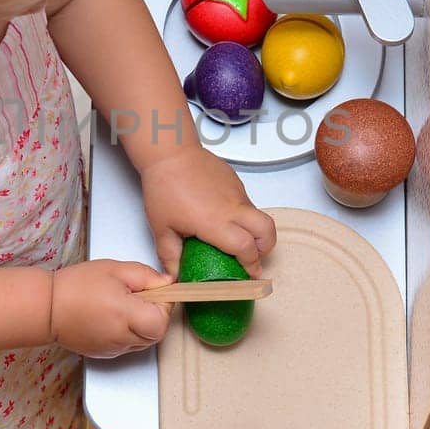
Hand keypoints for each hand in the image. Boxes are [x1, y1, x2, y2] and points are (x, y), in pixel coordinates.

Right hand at [50, 260, 173, 358]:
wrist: (47, 307)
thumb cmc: (76, 286)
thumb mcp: (115, 269)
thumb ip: (147, 276)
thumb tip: (167, 283)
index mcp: (126, 314)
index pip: (162, 320)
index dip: (164, 305)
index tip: (153, 292)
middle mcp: (122, 337)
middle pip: (156, 333)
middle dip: (155, 315)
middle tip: (138, 298)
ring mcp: (114, 349)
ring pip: (143, 341)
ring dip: (142, 325)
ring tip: (122, 306)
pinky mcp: (106, 353)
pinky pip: (128, 345)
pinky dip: (128, 333)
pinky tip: (113, 317)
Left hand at [139, 147, 276, 276]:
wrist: (170, 153)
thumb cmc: (164, 188)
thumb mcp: (162, 228)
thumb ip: (170, 255)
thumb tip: (175, 275)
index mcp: (215, 223)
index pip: (246, 248)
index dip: (251, 264)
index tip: (249, 274)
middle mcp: (232, 208)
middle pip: (267, 231)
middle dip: (266, 248)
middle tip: (252, 257)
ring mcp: (237, 193)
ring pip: (258, 216)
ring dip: (253, 231)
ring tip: (233, 237)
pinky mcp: (235, 182)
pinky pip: (246, 202)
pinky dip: (242, 214)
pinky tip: (221, 214)